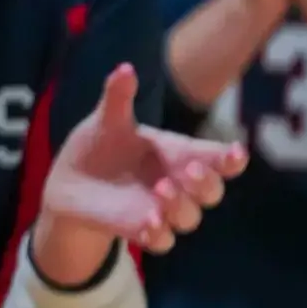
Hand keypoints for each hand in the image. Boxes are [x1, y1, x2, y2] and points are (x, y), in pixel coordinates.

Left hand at [43, 64, 247, 262]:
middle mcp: (179, 183)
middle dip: (207, 182)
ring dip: (180, 205)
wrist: (70, 180)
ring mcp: (163, 209)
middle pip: (211, 190)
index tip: (236, 153)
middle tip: (191, 169)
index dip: (231, 158)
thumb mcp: (107, 119)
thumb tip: (124, 68)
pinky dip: (158, 233)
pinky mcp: (142, 230)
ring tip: (161, 189)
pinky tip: (147, 223)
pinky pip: (161, 240)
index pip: (217, 158)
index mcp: (178, 153)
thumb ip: (119, 96)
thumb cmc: (100, 144)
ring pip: (189, 217)